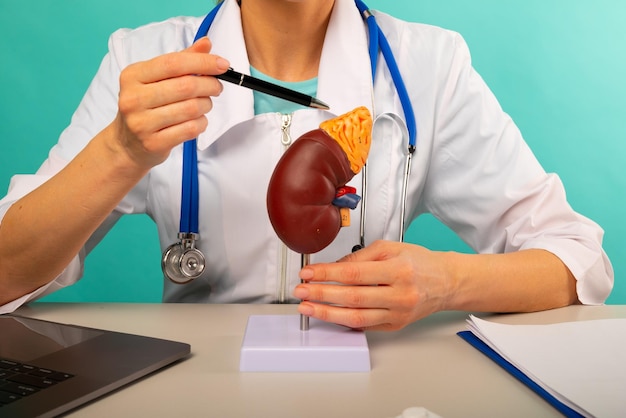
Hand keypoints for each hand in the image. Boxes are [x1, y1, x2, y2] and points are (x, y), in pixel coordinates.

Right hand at [113, 37, 228, 167]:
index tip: (222, 65)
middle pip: (185, 86)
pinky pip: (190, 129)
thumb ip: (181, 60)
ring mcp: (141, 123)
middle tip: (217, 87)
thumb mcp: (156, 79)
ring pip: (191, 109)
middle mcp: (133, 98)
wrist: (127, 144)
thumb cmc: (146, 106)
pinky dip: (201, 123)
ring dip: (206, 105)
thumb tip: (206, 43)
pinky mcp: (153, 143)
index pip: (174, 63)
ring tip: (205, 104)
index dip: (202, 62)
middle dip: (209, 85)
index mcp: (133, 75)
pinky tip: (198, 120)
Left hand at [293, 240, 452, 330]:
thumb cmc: (420, 262)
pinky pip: (364, 325)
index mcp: (399, 270)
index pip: (354, 273)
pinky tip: (328, 314)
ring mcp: (398, 314)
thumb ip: (359, 256)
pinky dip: (342, 320)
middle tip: (300, 291)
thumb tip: (333, 267)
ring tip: (307, 307)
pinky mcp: (394, 325)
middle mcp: (399, 295)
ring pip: (356, 317)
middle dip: (321, 294)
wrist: (446, 282)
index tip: (308, 273)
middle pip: (352, 297)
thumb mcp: (390, 248)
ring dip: (326, 313)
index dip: (327, 274)